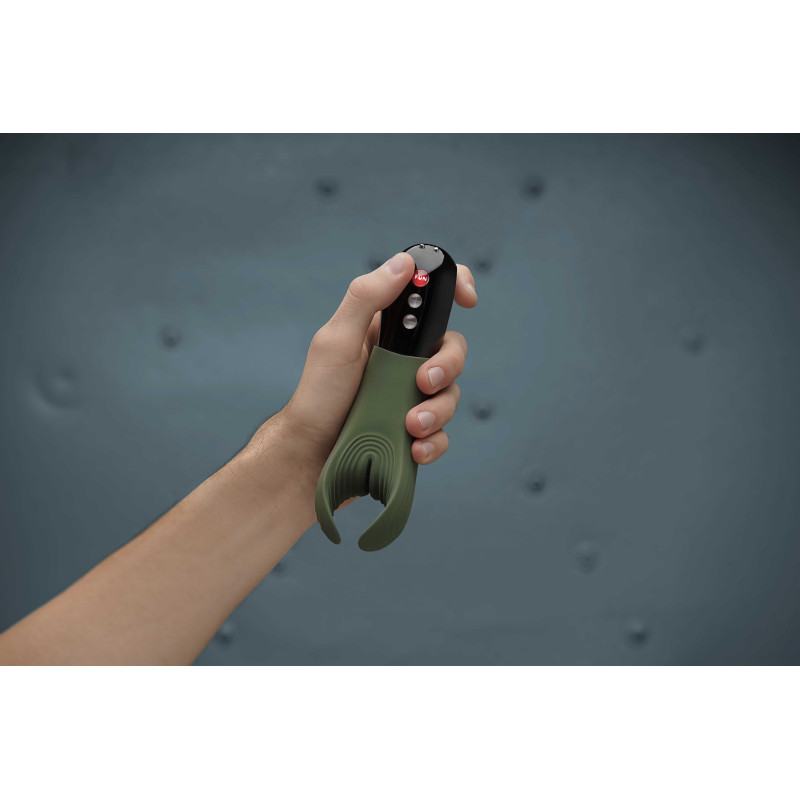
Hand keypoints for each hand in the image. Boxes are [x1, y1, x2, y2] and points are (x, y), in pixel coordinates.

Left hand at [271, 251, 476, 501]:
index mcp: (388, 328)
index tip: (469, 299)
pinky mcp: (415, 427)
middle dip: (447, 366)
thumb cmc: (318, 395)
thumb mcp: (337, 339)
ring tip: (410, 425)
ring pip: (451, 393)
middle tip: (423, 382)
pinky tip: (414, 448)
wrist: (312, 454)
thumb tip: (404, 262)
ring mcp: (412, 393)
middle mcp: (405, 357)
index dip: (455, 287)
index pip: (429, 297)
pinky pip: (443, 431)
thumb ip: (367, 298)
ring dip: (438, 410)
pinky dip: (434, 441)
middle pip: (452, 348)